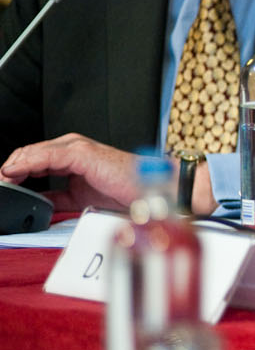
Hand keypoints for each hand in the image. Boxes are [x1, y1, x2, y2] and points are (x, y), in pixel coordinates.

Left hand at [0, 134, 139, 212]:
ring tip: (2, 182)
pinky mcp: (81, 152)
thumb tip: (37, 202)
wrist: (146, 190)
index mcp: (72, 154)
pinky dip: (25, 164)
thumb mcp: (79, 197)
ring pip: (32, 152)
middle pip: (28, 153)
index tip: (4, 188)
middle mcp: (71, 146)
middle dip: (10, 171)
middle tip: (1, 188)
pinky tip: (12, 173)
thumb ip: (57, 197)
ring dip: (12, 168)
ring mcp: (76, 147)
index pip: (33, 159)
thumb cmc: (123, 191)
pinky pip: (45, 156)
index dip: (14, 173)